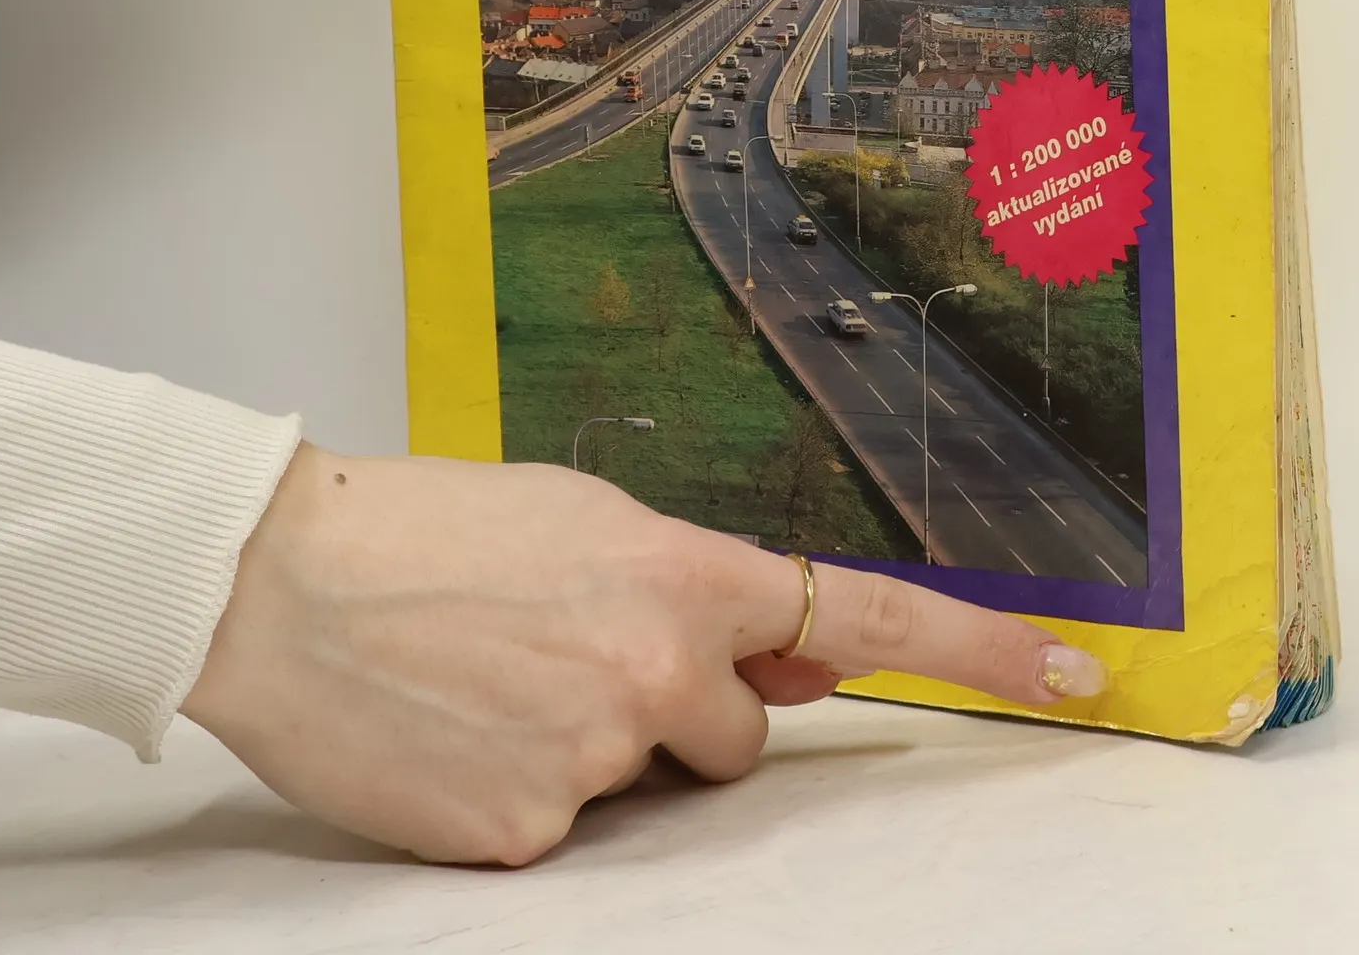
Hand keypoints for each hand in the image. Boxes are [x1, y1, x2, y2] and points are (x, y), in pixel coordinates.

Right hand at [182, 445, 1106, 865]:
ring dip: (608, 750)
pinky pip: (571, 831)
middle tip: (575, 655)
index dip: (977, 649)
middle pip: (740, 734)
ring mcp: (594, 760)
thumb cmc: (434, 532)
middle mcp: (658, 670)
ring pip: (657, 783)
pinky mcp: (528, 838)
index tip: (1072, 671)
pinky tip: (466, 736)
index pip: (863, 621)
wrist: (286, 583)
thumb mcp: (589, 520)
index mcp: (684, 574)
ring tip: (507, 685)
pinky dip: (532, 793)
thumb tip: (783, 660)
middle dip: (686, 710)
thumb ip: (697, 588)